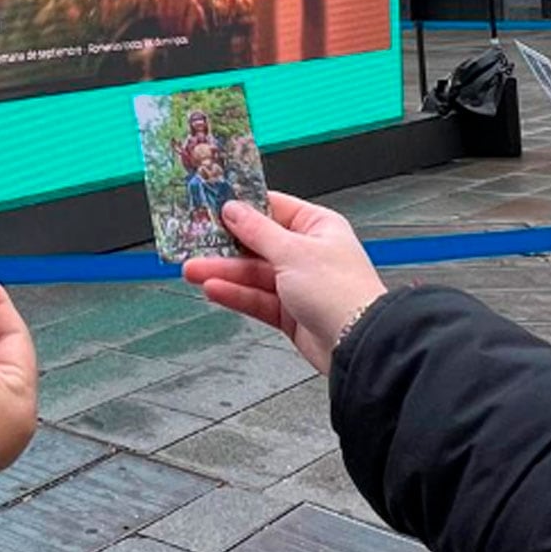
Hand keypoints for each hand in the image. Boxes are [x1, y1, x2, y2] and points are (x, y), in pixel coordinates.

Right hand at [184, 194, 385, 371]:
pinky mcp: (290, 313)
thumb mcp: (292, 251)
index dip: (242, 207)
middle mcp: (307, 253)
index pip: (272, 208)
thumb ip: (257, 231)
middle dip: (225, 245)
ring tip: (193, 269)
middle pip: (257, 243)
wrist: (357, 345)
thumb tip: (233, 210)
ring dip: (223, 271)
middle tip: (194, 241)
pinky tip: (214, 289)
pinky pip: (256, 299)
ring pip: (253, 273)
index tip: (212, 205)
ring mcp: (298, 284)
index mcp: (317, 227)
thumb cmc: (342, 292)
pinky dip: (235, 294)